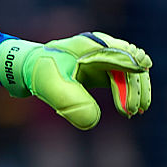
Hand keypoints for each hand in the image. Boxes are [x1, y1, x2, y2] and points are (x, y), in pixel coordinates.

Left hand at [0, 32, 151, 129]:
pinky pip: (122, 80)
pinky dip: (127, 94)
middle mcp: (100, 49)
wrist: (28, 68)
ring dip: (135, 92)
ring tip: (134, 112)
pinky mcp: (102, 70)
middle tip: (132, 110)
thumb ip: (71, 101)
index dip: (132, 66)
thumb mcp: (51, 86)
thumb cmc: (39, 72)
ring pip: (129, 73)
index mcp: (90, 45)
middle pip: (129, 64)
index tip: (137, 82)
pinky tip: (130, 110)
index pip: (120, 52)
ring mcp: (103, 59)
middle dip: (134, 86)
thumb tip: (92, 122)